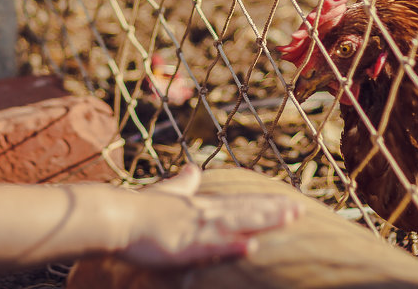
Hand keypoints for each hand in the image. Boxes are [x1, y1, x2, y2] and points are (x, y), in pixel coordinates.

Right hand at [116, 165, 300, 267]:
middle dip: (274, 210)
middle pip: (245, 211)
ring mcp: (195, 230)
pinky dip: (232, 248)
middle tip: (301, 208)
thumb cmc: (139, 209)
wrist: (116, 216)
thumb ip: (183, 183)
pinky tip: (251, 248)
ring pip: (236, 224)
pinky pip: (212, 249)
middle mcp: (203, 215)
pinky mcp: (183, 248)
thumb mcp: (166, 194)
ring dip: (264, 221)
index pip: (240, 202)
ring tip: (289, 218)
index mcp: (200, 206)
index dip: (266, 202)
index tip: (290, 200)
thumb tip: (193, 167)